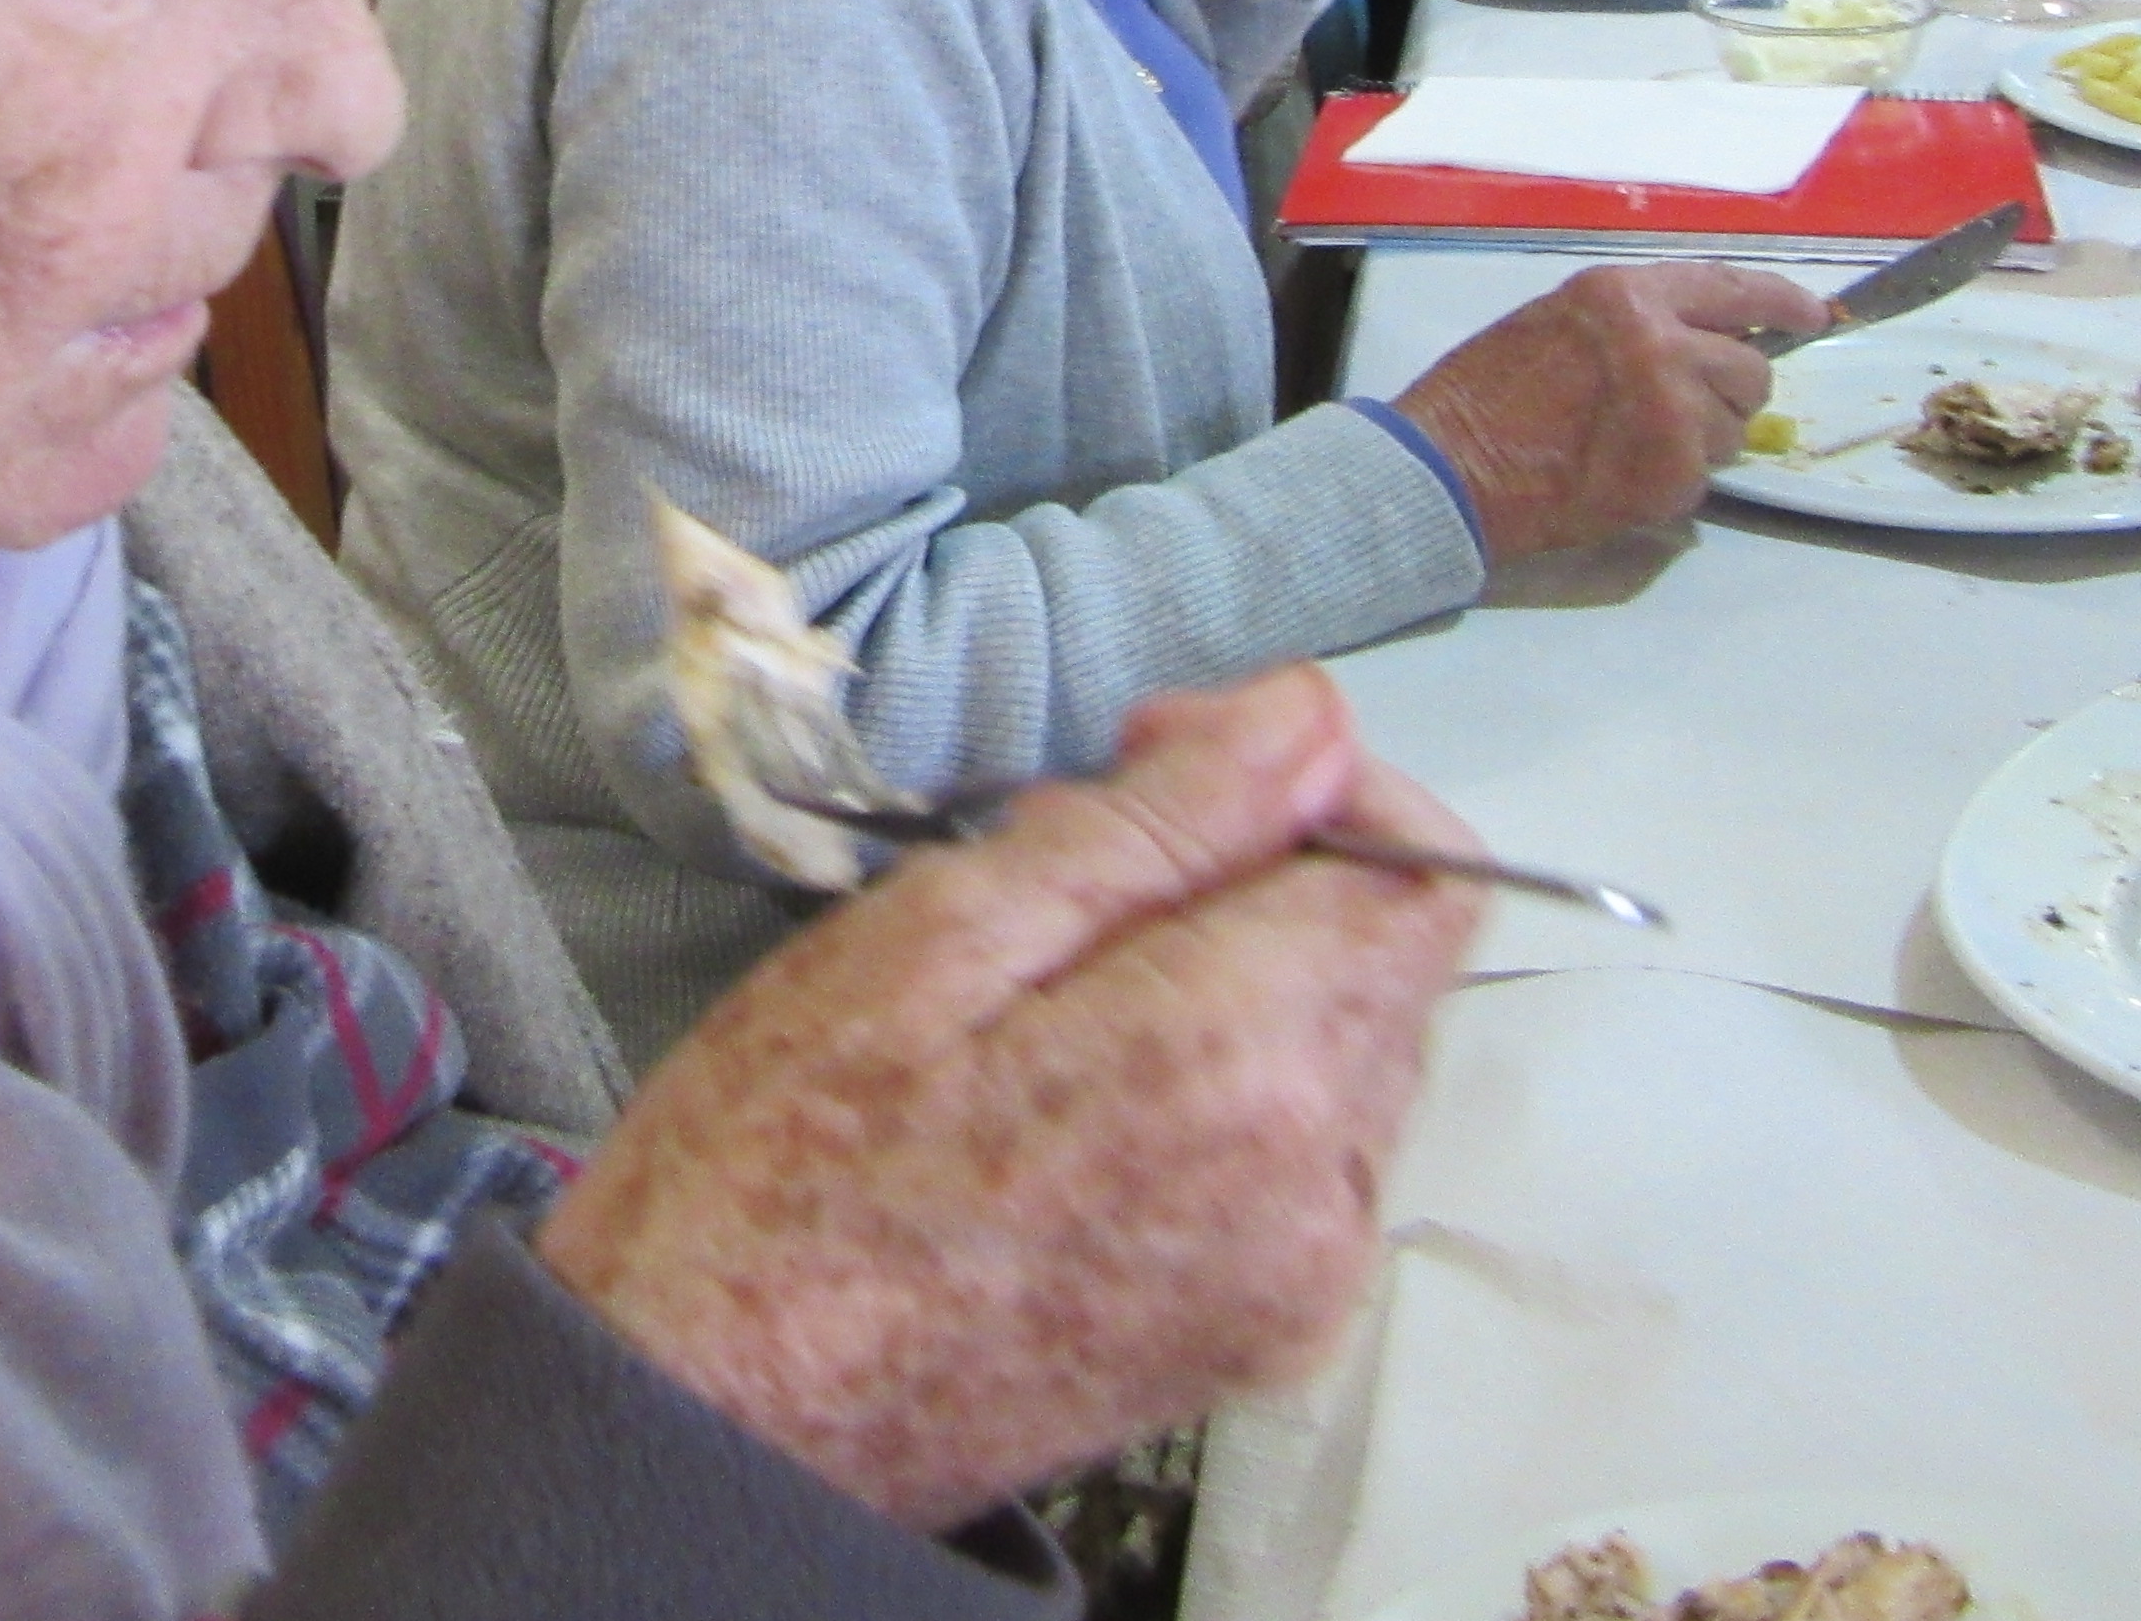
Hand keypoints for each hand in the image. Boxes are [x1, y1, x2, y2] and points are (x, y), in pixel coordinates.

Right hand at [535, 672, 1479, 1534]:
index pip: (1419, 872)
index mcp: (1236, 1064)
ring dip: (1240, 976)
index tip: (1164, 759)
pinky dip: (1230, 1086)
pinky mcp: (1263, 1334)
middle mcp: (1313, 1187)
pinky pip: (1310, 1158)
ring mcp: (1299, 1280)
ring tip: (1052, 983)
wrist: (722, 1417)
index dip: (1311, 778)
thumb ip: (1157, 822)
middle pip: (1388, 960)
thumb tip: (1315, 722)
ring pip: (1351, 1051)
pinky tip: (1078, 1085)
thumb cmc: (782, 1168)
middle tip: (1068, 862)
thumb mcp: (939, 933)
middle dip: (1260, 871)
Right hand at [1392, 261, 1828, 556]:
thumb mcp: (1559, 320)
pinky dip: (1673, 480)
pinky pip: (1705, 477)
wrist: (1449, 467)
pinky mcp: (1674, 475)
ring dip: (1700, 440)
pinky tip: (1619, 474)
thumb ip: (1635, 320)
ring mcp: (1674, 413)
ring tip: (1631, 444)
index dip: (1784, 303)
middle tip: (1683, 410)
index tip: (1812, 315)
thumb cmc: (1486, 391)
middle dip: (1730, 392)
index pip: (1736, 289)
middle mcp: (1662, 345)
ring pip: (1734, 429)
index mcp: (1627, 296)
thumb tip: (1706, 337)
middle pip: (1750, 370)